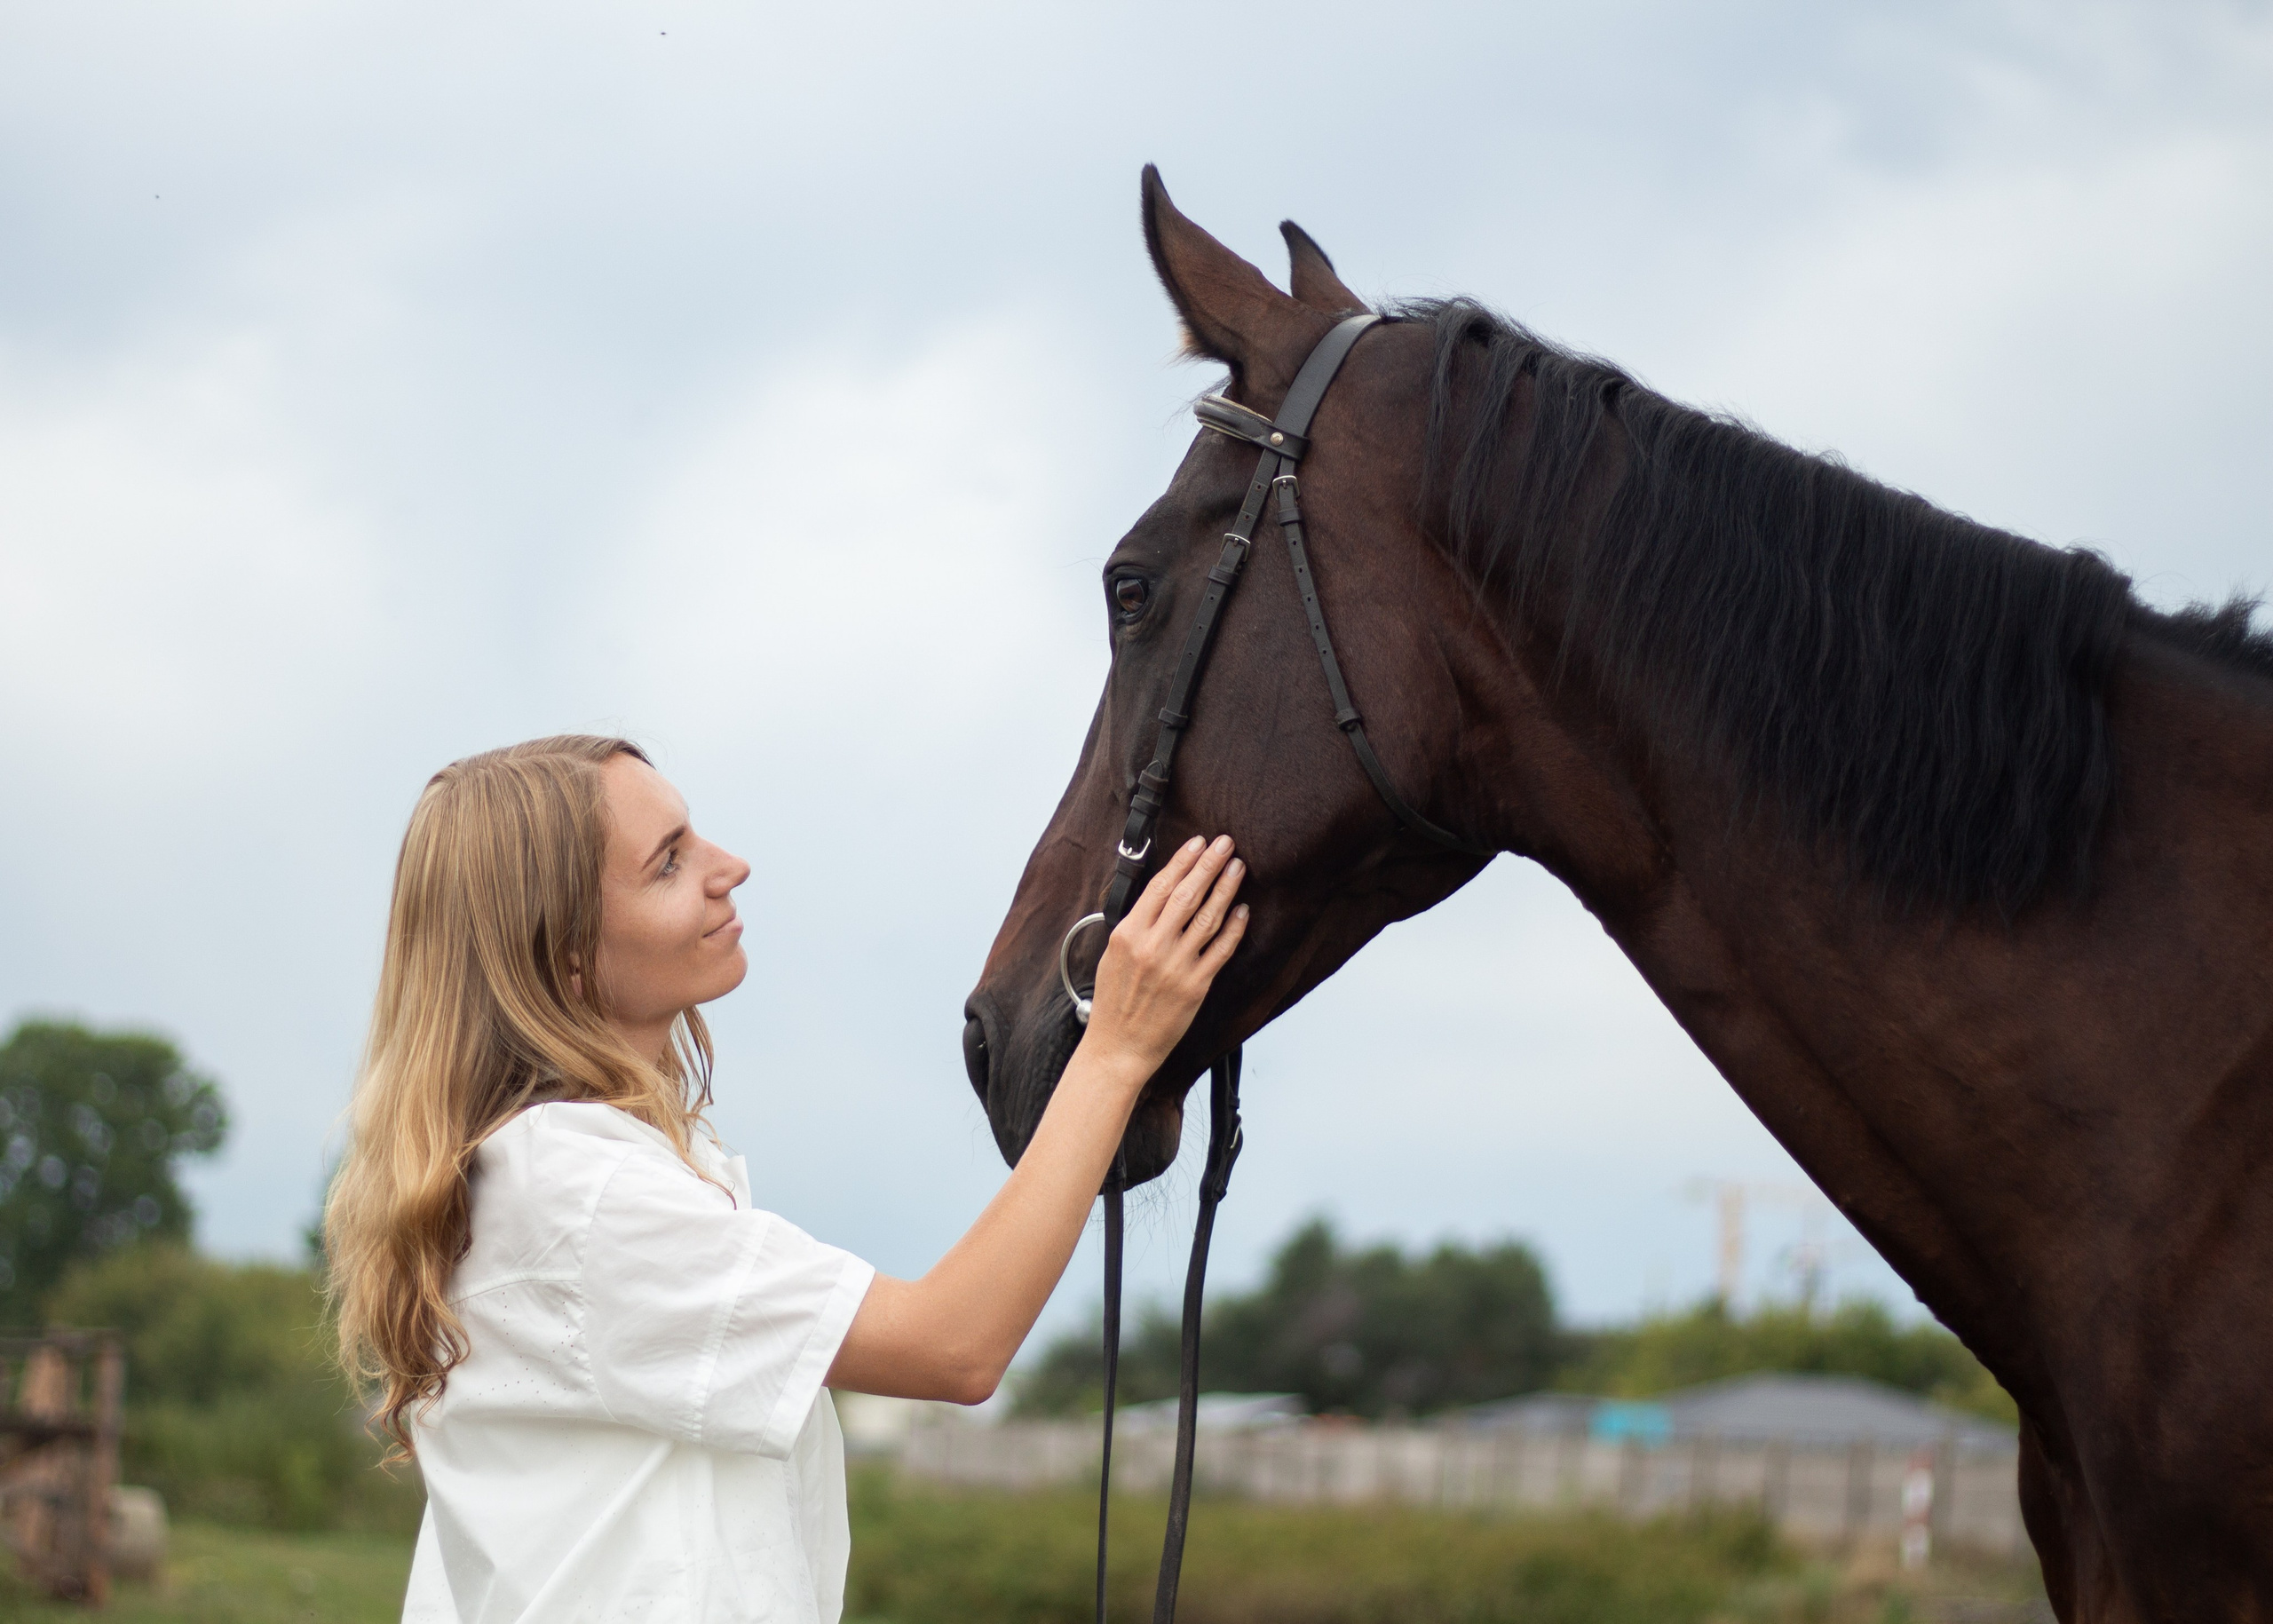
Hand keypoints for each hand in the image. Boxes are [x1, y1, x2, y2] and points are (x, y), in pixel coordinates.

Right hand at [1081, 835, 1247, 1081]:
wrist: (1118, 1047)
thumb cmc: (1113, 1003)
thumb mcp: (1112, 954)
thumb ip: (1135, 925)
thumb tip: (1160, 895)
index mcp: (1128, 934)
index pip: (1160, 887)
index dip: (1182, 862)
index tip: (1197, 843)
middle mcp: (1153, 946)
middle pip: (1187, 895)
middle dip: (1209, 865)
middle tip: (1226, 843)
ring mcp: (1176, 966)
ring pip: (1208, 918)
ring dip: (1225, 889)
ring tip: (1238, 868)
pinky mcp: (1196, 986)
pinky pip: (1220, 950)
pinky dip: (1233, 928)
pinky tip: (1242, 911)